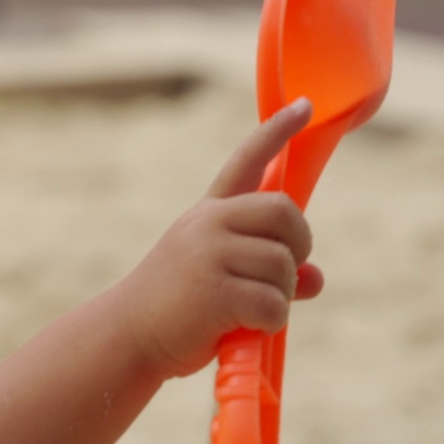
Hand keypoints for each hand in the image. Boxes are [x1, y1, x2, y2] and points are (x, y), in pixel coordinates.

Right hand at [118, 98, 324, 378]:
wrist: (128, 336)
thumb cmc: (175, 308)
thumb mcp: (218, 278)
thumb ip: (266, 271)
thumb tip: (315, 280)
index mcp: (208, 214)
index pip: (246, 162)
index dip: (277, 133)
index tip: (304, 106)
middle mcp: (208, 224)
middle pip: (285, 212)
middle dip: (298, 244)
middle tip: (283, 271)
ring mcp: (209, 255)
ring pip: (284, 265)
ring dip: (280, 294)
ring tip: (248, 311)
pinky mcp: (215, 292)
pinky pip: (274, 303)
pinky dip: (270, 323)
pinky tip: (242, 329)